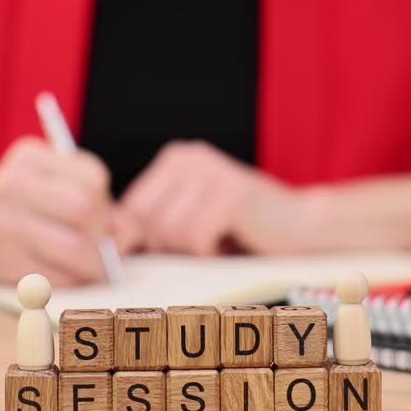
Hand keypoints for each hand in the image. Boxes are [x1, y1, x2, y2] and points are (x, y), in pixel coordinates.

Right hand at [0, 137, 113, 286]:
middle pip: (85, 210)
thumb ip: (98, 202)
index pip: (93, 178)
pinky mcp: (2, 261)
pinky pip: (59, 277)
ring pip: (76, 248)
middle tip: (98, 242)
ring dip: (94, 263)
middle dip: (102, 232)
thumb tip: (131, 236)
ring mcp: (3, 223)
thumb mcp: (52, 186)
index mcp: (29, 157)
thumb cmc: (23, 208)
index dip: (107, 203)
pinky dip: (73, 279)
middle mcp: (12, 184)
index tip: (100, 215)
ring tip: (88, 262)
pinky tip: (66, 271)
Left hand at [118, 141, 312, 256]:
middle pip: (146, 223)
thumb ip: (149, 228)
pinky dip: (212, 253)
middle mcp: (188, 157)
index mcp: (173, 160)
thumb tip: (107, 242)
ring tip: (221, 241)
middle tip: (206, 245)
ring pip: (169, 233)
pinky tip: (232, 242)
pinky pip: (195, 238)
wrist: (302, 230)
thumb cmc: (241, 234)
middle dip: (172, 248)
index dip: (143, 241)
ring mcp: (210, 171)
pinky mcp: (231, 192)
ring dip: (195, 252)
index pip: (129, 210)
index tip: (171, 250)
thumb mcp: (186, 226)